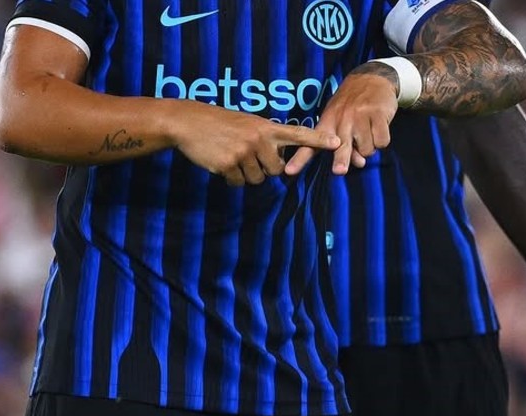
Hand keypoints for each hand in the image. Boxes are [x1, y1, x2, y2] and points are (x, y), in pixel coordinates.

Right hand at [170, 101, 340, 185]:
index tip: (337, 142)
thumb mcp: (246, 123)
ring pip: (257, 179)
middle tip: (247, 156)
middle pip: (276, 170)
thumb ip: (265, 139)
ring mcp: (244, 152)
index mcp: (265, 127)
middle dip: (264, 169)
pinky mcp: (229, 165)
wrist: (189, 122)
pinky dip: (230, 178)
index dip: (317, 139)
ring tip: (231, 156)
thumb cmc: (219, 123)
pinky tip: (221, 163)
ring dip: (245, 174)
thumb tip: (277, 164)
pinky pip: (238, 183)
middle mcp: (259, 139)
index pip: (297, 133)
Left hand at [285, 64, 399, 175]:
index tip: (289, 171)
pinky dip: (382, 141)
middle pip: (340, 147)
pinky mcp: (378, 114)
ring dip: (369, 148)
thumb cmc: (353, 106)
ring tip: (368, 133)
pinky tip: (379, 129)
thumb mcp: (340, 121)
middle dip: (340, 160)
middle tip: (339, 171)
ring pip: (366, 149)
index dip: (299, 159)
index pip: (310, 145)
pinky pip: (381, 141)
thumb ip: (345, 146)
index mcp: (327, 123)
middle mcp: (342, 120)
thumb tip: (359, 163)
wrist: (372, 78)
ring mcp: (360, 116)